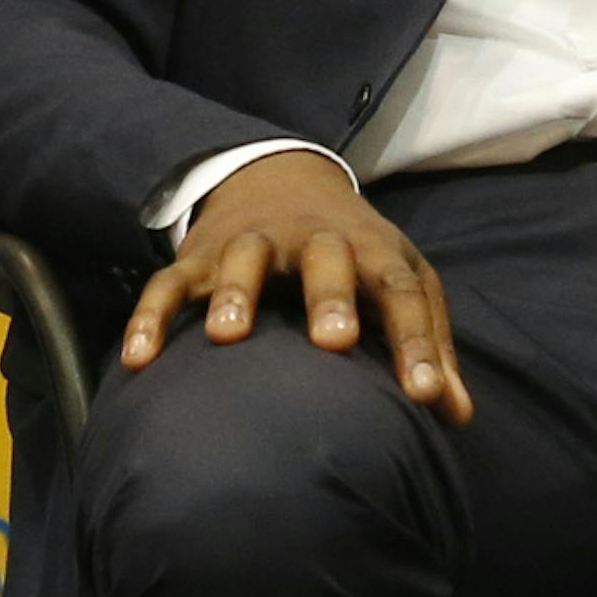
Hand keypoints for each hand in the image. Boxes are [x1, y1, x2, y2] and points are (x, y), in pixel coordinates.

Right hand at [119, 149, 472, 423]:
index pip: (402, 292)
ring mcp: (253, 243)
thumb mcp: (399, 282)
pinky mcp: (199, 257)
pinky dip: (152, 317)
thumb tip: (458, 417)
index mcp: (373, 250)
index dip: (419, 343)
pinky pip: (169, 284)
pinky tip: (139, 360)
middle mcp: (315, 240)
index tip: (426, 396)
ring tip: (230, 336)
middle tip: (334, 341)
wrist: (281, 179)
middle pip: (327, 259)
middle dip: (330, 297)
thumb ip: (429, 343)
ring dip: (237, 293)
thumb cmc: (356, 256)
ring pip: (244, 260)